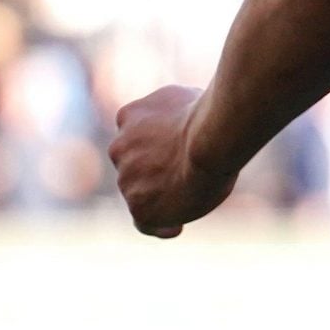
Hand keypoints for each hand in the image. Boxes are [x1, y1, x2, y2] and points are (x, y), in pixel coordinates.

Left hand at [110, 85, 236, 237]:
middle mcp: (119, 148)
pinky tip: (175, 229)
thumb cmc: (210, 116)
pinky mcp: (138, 206)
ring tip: (193, 196)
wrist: (208, 140)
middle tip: (186, 176)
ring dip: (162, 196)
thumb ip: (176, 113)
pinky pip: (146, 222)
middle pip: (138, 167)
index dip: (151, 147)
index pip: (134, 137)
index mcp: (129, 116)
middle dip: (157, 172)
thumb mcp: (188, 100)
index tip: (167, 158)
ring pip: (142, 193)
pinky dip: (161, 226)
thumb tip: (185, 116)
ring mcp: (126, 179)